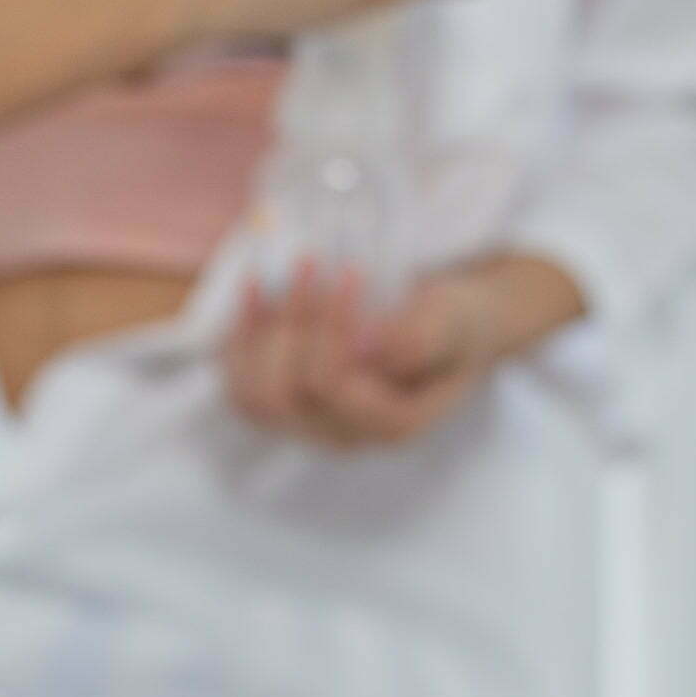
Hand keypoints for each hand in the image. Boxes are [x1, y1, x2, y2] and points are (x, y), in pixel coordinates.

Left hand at [224, 260, 501, 447]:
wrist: (446, 325)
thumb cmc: (455, 321)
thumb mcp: (455, 320)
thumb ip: (421, 336)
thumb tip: (366, 348)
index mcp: (394, 424)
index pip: (335, 387)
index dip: (331, 328)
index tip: (351, 271)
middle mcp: (347, 435)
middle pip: (288, 393)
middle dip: (295, 322)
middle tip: (312, 261)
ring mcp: (312, 426)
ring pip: (256, 395)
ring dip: (261, 329)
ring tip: (285, 274)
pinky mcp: (286, 406)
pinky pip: (240, 387)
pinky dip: (239, 338)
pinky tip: (255, 288)